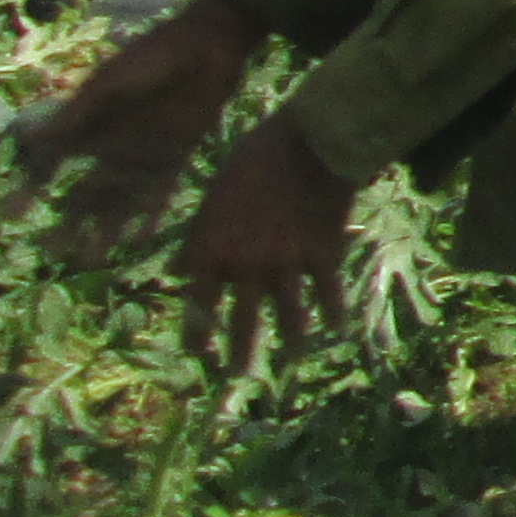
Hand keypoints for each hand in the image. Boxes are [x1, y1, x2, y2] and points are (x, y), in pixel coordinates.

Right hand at [7, 0, 259, 265]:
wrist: (208, 43)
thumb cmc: (153, 55)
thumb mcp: (110, 84)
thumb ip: (77, 114)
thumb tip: (34, 140)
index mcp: (89, 126)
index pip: (52, 164)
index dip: (31, 189)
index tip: (11, 217)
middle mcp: (113, 145)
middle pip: (86, 192)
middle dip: (70, 222)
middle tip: (55, 252)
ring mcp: (145, 152)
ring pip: (121, 200)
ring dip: (107, 228)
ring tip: (94, 259)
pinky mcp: (177, 153)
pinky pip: (161, 191)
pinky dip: (151, 213)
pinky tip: (140, 238)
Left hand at [174, 114, 358, 375]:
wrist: (305, 142)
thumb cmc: (251, 161)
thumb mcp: (212, 198)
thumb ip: (198, 238)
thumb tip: (179, 268)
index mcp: (212, 249)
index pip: (198, 305)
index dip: (197, 334)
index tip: (197, 353)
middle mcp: (246, 265)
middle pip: (242, 320)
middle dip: (239, 352)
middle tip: (237, 374)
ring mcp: (287, 262)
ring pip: (289, 314)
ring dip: (290, 341)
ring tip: (290, 358)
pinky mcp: (322, 252)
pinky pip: (327, 291)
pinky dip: (333, 311)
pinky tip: (336, 328)